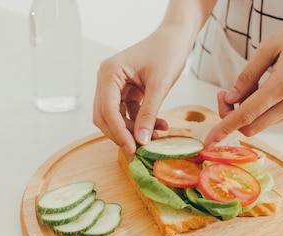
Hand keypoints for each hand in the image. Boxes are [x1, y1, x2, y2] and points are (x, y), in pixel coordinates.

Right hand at [93, 26, 190, 154]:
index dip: (119, 132)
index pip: (108, 110)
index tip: (133, 148)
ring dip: (133, 130)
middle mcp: (106, 79)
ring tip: (155, 136)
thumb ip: (149, 114)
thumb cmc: (167, 51)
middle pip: (105, 116)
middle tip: (138, 150)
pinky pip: (128, 113)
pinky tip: (158, 126)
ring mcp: (114, 86)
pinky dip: (140, 122)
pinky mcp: (125, 91)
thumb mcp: (159, 85)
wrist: (176, 38)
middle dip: (121, 134)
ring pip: (116, 117)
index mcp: (109, 73)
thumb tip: (141, 140)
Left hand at [205, 11, 282, 144]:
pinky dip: (258, 111)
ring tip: (242, 89)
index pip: (246, 115)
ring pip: (261, 125)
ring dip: (245, 114)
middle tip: (223, 95)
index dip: (224, 128)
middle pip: (251, 127)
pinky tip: (258, 92)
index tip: (209, 140)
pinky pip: (272, 118)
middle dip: (231, 119)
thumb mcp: (269, 47)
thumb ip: (247, 76)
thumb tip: (229, 99)